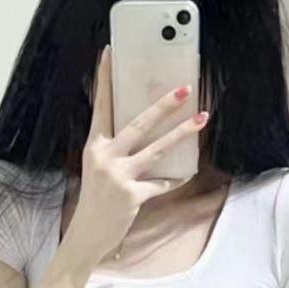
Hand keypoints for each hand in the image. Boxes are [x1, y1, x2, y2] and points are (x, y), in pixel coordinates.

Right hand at [62, 46, 209, 268]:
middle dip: (163, 105)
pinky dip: (176, 178)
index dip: (104, 78)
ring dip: (182, 133)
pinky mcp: (132, 196)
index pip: (101, 105)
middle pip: (138, 123)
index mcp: (94, 145)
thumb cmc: (96, 198)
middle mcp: (105, 157)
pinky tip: (188, 172)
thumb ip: (116, 147)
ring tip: (201, 118)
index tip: (109, 52)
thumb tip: (145, 127)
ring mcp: (118, 177)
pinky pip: (162, 183)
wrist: (87, 234)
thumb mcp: (99, 167)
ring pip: (157, 149)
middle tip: (184, 88)